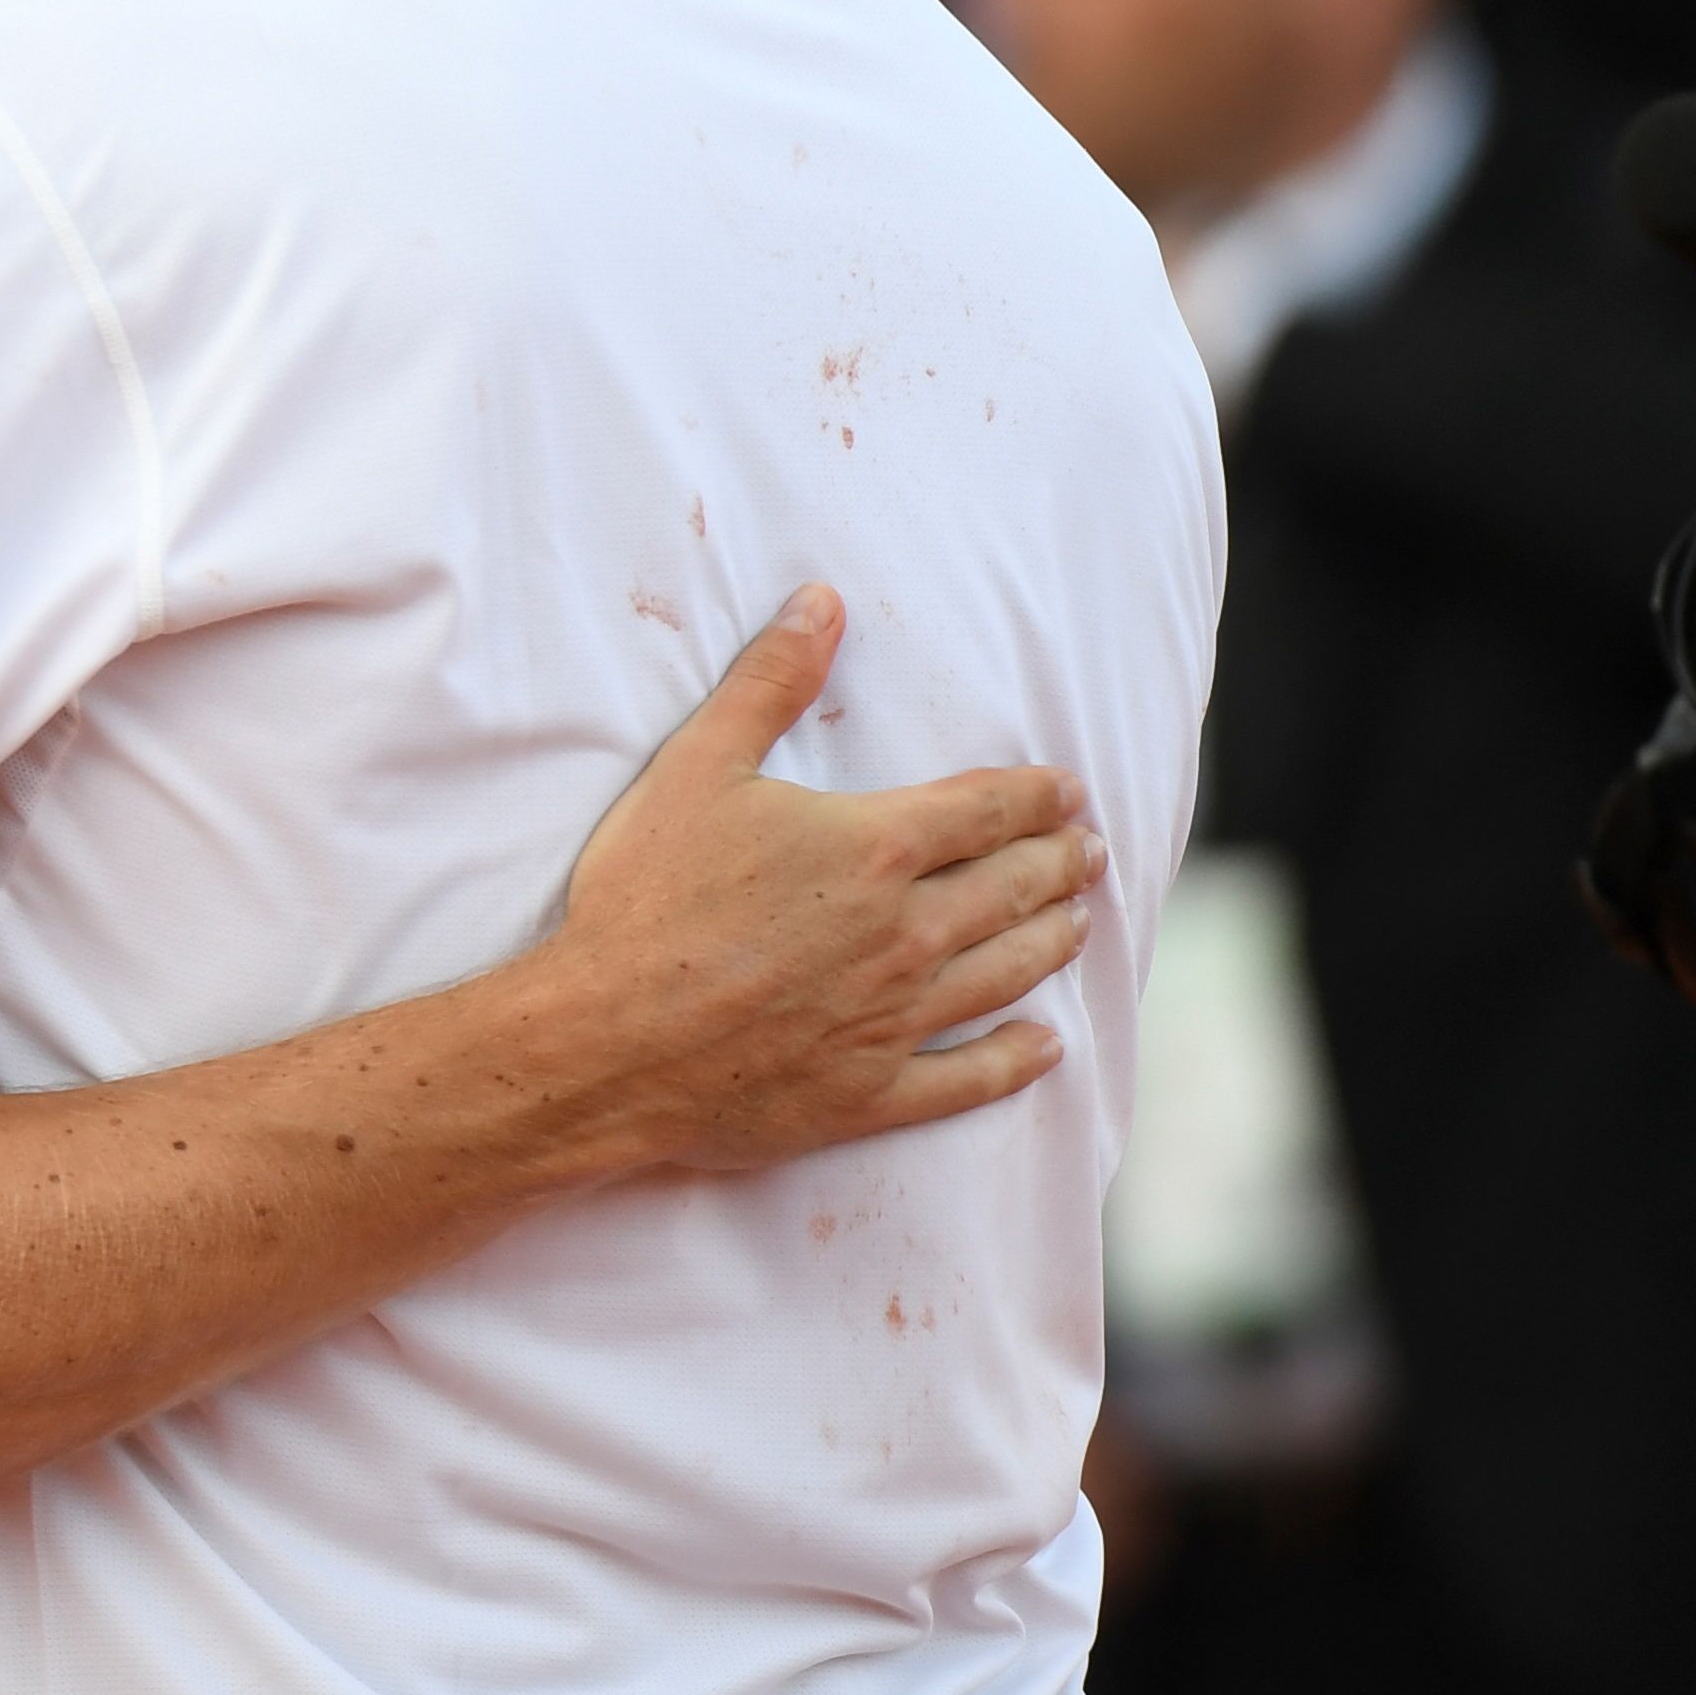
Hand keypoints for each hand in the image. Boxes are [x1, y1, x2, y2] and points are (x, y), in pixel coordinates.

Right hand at [535, 584, 1100, 1176]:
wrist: (606, 1038)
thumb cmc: (644, 897)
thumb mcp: (695, 768)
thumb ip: (767, 683)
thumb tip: (821, 602)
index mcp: (872, 850)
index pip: (981, 812)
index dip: (1032, 797)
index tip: (1067, 791)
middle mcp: (905, 934)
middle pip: (1009, 891)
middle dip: (1056, 863)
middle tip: (1090, 851)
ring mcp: (895, 1018)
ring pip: (1004, 975)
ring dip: (1050, 943)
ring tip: (1078, 924)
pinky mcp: (872, 1092)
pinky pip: (968, 1078)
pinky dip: (1015, 1063)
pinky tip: (1045, 1049)